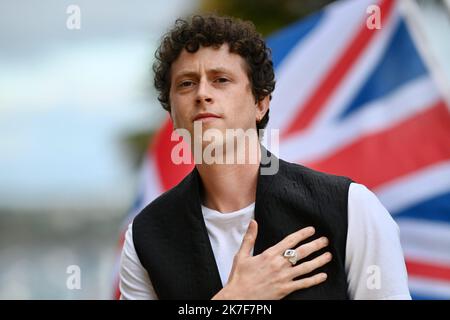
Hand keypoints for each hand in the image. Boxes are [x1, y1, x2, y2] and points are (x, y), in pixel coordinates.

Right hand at [212, 220, 330, 299]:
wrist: (239, 297)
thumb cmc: (239, 278)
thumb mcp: (242, 255)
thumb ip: (250, 238)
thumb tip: (253, 222)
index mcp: (269, 255)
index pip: (289, 241)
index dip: (302, 234)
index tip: (311, 230)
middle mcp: (279, 265)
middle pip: (301, 252)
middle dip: (315, 245)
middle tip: (325, 241)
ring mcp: (283, 277)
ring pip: (306, 267)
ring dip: (319, 261)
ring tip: (328, 256)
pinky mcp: (285, 289)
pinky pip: (303, 284)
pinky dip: (314, 279)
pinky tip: (323, 276)